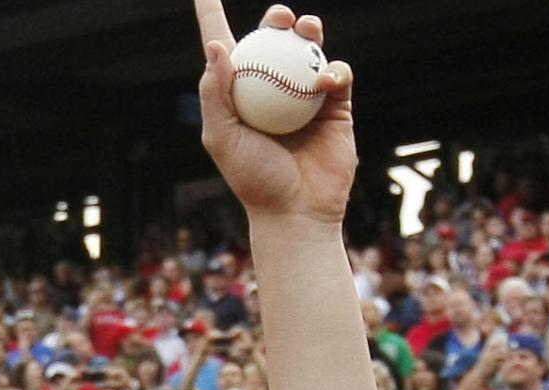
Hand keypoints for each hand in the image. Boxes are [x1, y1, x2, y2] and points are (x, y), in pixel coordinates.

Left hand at [192, 4, 357, 226]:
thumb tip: (217, 46)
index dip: (211, 15)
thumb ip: (215, 93)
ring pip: (308, 50)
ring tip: (306, 29)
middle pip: (273, 41)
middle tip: (280, 17)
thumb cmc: (253, 180)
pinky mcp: (336, 106)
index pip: (223, 47)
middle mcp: (272, 90)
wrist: (297, 211)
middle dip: (277, 19)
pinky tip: (324, 79)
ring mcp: (306, 96)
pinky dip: (332, 69)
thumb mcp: (222, 139)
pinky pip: (337, 74)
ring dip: (308, 31)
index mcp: (240, 93)